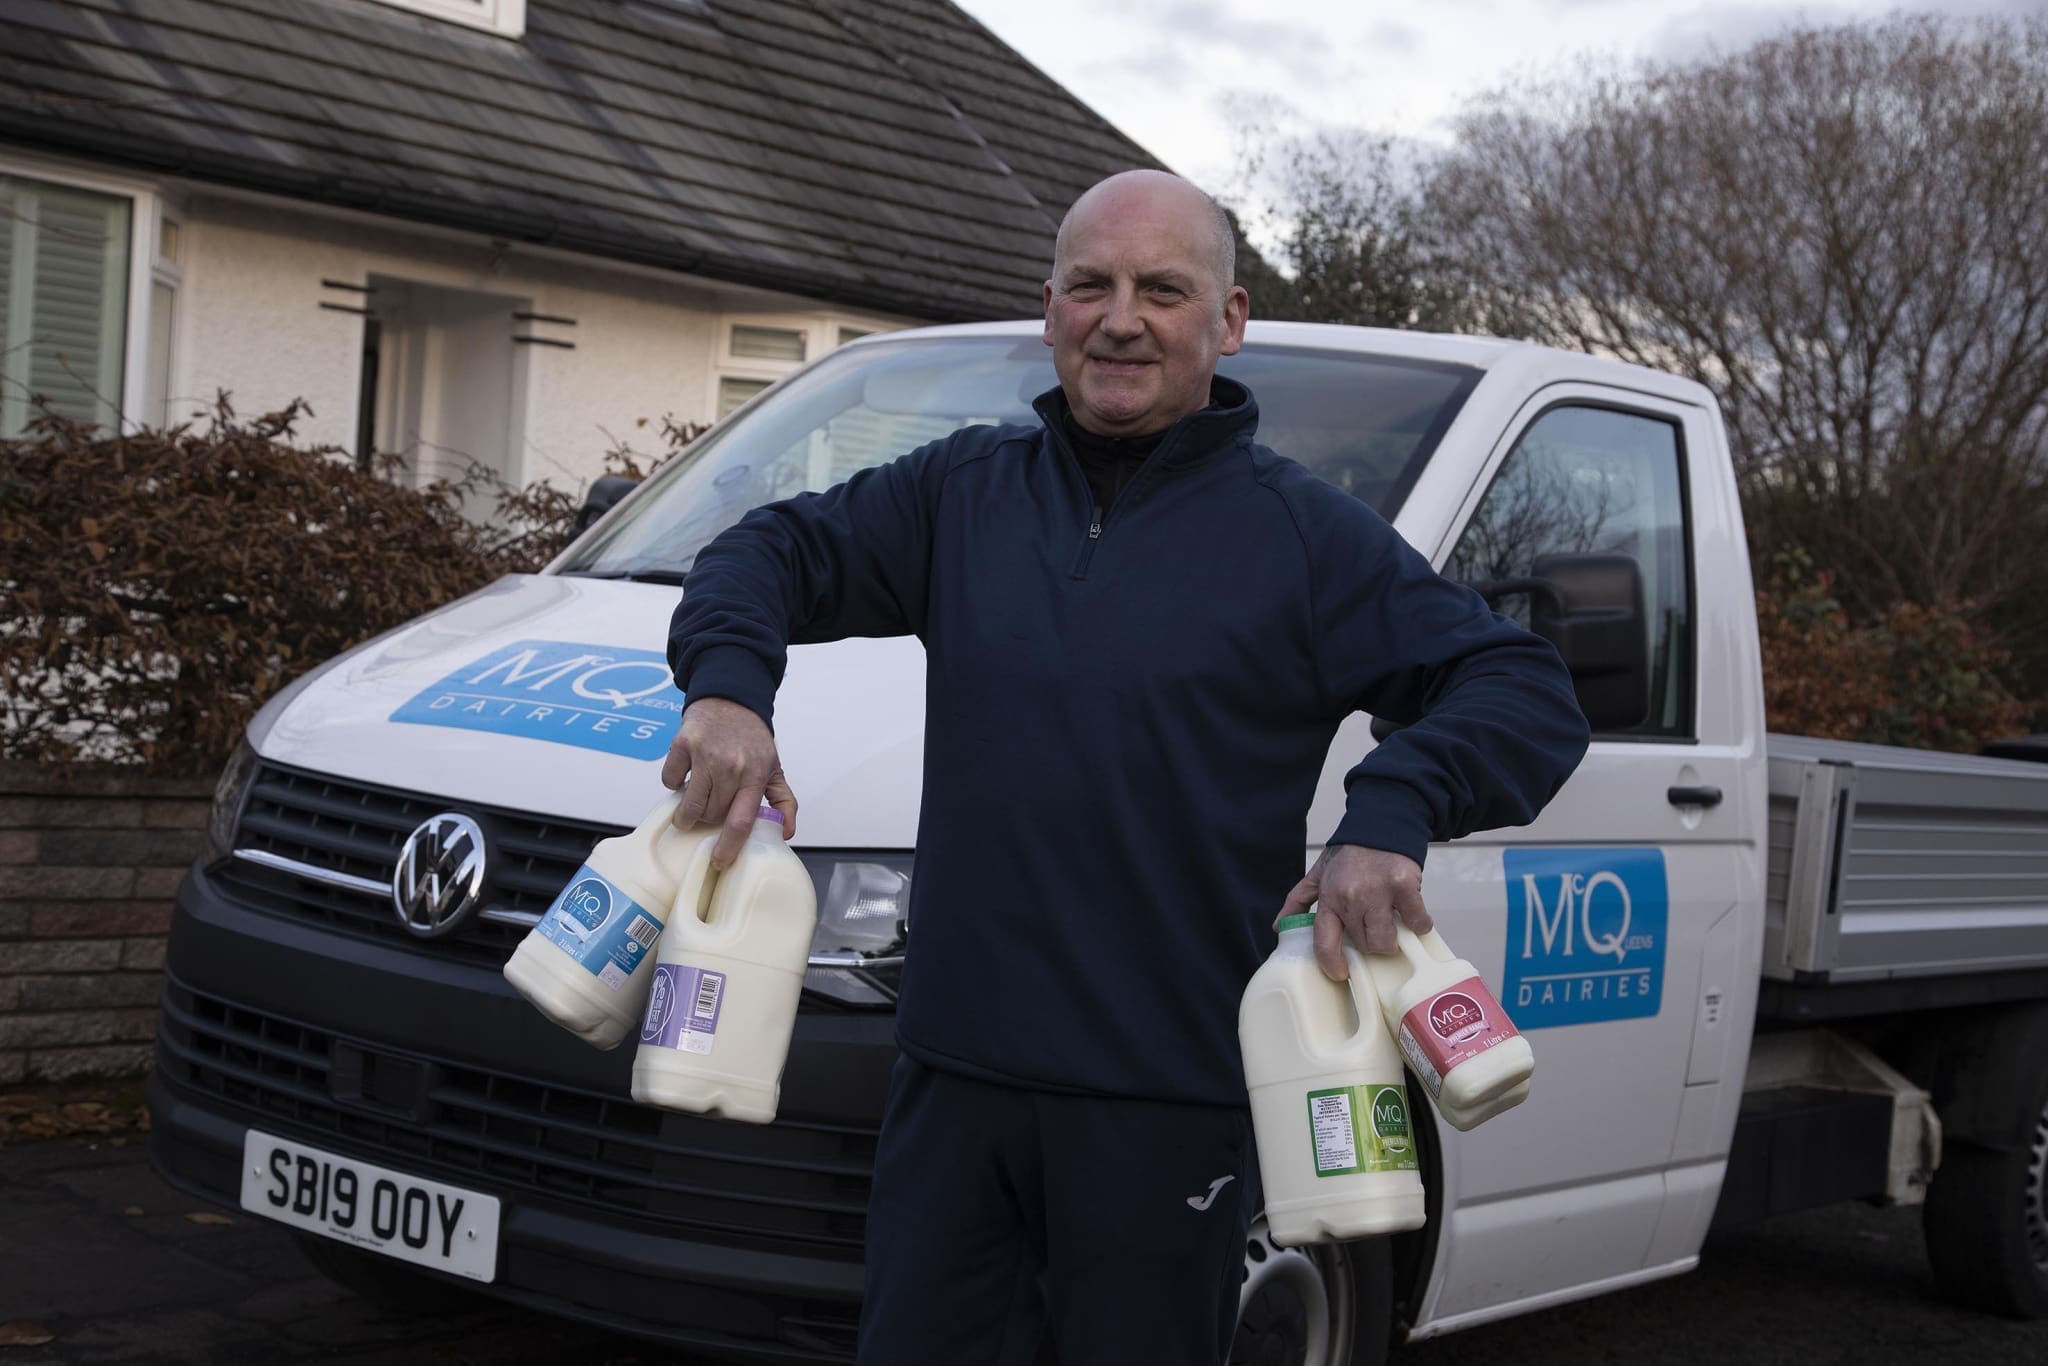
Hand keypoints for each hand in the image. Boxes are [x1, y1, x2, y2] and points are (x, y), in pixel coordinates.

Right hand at [661, 697, 797, 868]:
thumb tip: (786, 833)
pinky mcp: (682, 745)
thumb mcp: (773, 768)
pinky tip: (687, 773)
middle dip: (710, 818)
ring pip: (689, 805)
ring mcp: (704, 754)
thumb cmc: (752, 739)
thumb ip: (784, 801)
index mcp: (755, 775)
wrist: (731, 699)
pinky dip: (674, 782)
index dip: (728, 847)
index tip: (719, 861)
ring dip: (688, 811)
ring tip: (696, 801)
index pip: (740, 820)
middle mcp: (730, 766)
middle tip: (713, 806)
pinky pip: (669, 781)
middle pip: (710, 815)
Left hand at [1276, 845, 1432, 980]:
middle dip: (1369, 943)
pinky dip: (1419, 924)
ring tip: (1392, 925)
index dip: (1331, 964)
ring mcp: (1379, 892)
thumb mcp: (1318, 874)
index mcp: (1329, 897)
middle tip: (1373, 929)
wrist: (1381, 824)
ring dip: (1393, 940)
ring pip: (1386, 941)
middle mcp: (1351, 897)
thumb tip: (1279, 926)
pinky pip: (1417, 923)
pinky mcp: (1405, 887)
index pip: (1324, 942)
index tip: (1340, 973)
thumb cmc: (1351, 853)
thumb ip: (1298, 901)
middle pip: (1363, 945)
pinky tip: (1414, 916)